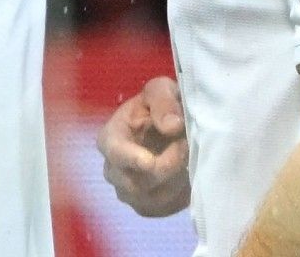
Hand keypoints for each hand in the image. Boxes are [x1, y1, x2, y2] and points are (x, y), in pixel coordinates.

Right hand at [96, 76, 190, 217]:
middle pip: (135, 182)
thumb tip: (172, 126)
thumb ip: (164, 102)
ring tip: (189, 156)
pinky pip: (164, 208)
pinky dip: (179, 193)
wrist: (172, 127)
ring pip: (153, 197)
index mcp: (110, 138)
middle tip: (187, 146)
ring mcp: (128, 192)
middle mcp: (113, 170)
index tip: (150, 162)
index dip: (132, 159)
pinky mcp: (147, 206)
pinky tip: (186, 174)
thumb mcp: (161, 90)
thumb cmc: (160, 105)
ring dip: (176, 179)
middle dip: (166, 166)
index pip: (115, 154)